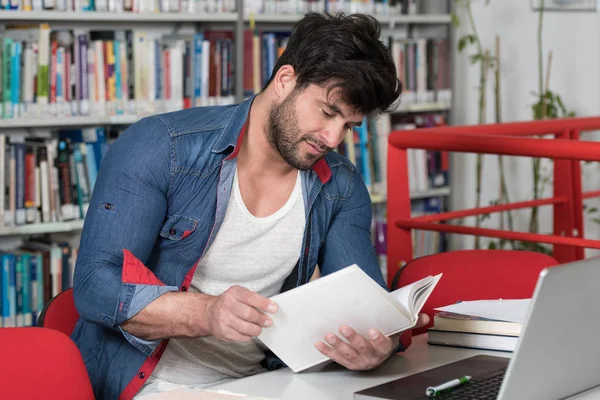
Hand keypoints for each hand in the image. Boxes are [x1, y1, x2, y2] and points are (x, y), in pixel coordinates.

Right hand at [205, 285, 277, 341]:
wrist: (209, 313)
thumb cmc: (229, 303)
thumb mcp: (239, 294)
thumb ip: (253, 299)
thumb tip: (270, 308)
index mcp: (233, 293)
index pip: (250, 297)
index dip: (264, 303)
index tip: (274, 308)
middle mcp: (227, 305)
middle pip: (249, 314)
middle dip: (262, 319)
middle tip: (268, 321)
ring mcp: (223, 319)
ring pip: (246, 328)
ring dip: (256, 329)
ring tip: (259, 328)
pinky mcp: (223, 332)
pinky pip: (241, 337)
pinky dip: (248, 336)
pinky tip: (249, 332)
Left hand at [314, 313, 430, 370]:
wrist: (378, 351)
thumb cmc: (387, 336)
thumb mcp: (399, 329)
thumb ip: (412, 321)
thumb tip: (425, 316)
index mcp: (385, 348)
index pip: (384, 344)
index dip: (378, 339)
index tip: (372, 330)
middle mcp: (373, 357)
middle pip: (363, 349)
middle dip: (353, 338)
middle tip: (344, 327)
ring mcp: (359, 361)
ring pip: (348, 354)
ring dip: (337, 345)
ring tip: (329, 336)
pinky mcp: (348, 362)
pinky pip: (337, 358)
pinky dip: (327, 351)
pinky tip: (320, 344)